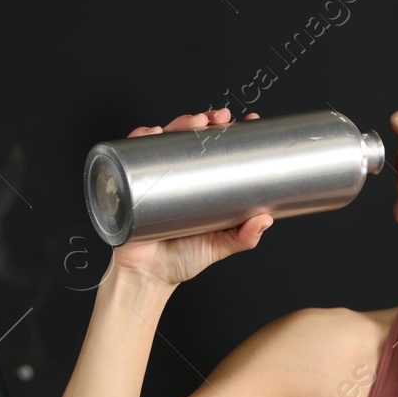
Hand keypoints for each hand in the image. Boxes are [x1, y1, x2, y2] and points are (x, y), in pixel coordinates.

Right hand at [108, 107, 270, 286]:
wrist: (147, 277)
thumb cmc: (181, 260)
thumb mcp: (217, 246)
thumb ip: (242, 237)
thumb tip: (265, 220)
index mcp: (201, 186)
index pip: (217, 150)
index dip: (231, 132)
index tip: (248, 122)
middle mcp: (179, 177)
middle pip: (191, 138)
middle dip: (206, 121)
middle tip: (220, 120)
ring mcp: (156, 177)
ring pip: (166, 139)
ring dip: (179, 123)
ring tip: (193, 123)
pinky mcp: (132, 182)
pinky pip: (132, 154)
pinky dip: (140, 139)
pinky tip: (151, 133)